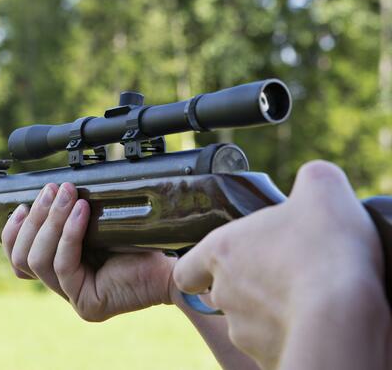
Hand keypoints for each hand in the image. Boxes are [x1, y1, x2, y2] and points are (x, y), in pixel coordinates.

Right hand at [1, 182, 175, 320]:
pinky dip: (70, 234)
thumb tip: (51, 191)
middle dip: (36, 219)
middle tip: (53, 189)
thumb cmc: (140, 244)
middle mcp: (64, 287)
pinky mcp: (87, 303)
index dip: (14, 232)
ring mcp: (74, 298)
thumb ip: (70, 220)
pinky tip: (81, 212)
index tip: (22, 205)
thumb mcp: (96, 227)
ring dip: (50, 222)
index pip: (19, 259)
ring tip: (67, 195)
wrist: (173, 267)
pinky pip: (64, 264)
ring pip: (39, 260)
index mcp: (61, 270)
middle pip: (24, 258)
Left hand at [173, 161, 390, 369]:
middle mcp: (225, 294)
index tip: (218, 265)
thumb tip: (313, 181)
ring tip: (306, 296)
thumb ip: (309, 180)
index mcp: (222, 251)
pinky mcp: (267, 359)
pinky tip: (317, 320)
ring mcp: (244, 331)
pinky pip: (274, 344)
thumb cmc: (325, 250)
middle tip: (283, 272)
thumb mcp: (322, 190)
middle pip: (224, 292)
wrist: (344, 317)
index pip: (187, 268)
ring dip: (269, 310)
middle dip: (249, 284)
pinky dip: (290, 333)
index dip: (199, 266)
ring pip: (249, 321)